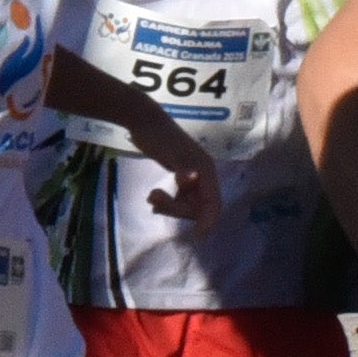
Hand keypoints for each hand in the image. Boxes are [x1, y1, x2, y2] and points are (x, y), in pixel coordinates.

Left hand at [130, 113, 220, 233]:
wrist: (143, 119)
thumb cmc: (157, 135)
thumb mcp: (169, 151)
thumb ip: (182, 166)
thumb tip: (192, 178)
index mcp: (206, 169)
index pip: (213, 202)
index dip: (208, 220)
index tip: (196, 236)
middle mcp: (203, 174)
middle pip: (199, 206)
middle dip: (178, 209)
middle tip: (154, 201)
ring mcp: (194, 176)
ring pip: (189, 203)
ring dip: (171, 207)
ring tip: (151, 198)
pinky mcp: (183, 177)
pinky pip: (181, 198)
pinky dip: (169, 202)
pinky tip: (154, 199)